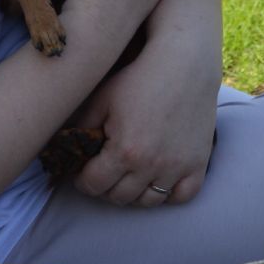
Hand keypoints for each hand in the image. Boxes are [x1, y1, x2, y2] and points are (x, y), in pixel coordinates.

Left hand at [67, 30, 219, 207]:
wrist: (184, 62)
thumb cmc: (140, 77)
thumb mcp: (102, 99)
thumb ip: (81, 128)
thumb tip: (65, 149)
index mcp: (124, 151)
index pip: (93, 185)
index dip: (82, 180)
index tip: (82, 173)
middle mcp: (151, 166)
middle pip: (119, 197)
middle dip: (106, 187)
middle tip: (104, 173)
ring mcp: (177, 167)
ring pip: (149, 201)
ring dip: (135, 193)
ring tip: (128, 177)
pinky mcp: (198, 163)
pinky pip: (182, 196)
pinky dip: (169, 193)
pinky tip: (158, 179)